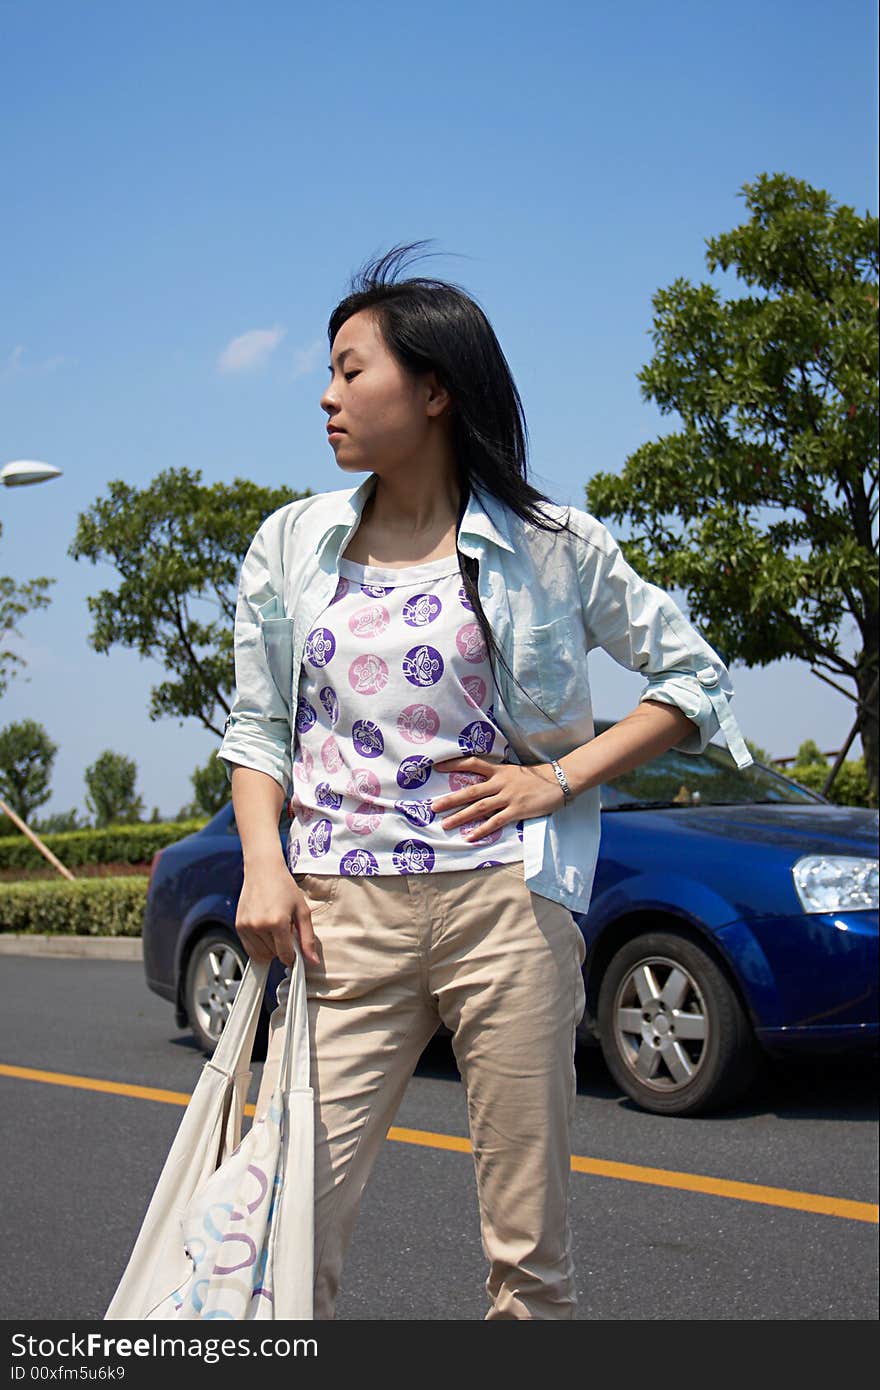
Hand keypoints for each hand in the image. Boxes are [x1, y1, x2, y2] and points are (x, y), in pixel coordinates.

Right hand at [235, 862, 321, 967]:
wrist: (263, 870)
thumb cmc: (284, 887)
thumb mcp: (302, 911)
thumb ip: (308, 938)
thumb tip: (313, 961)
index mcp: (277, 922)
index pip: (285, 955)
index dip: (292, 956)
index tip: (295, 952)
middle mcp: (259, 926)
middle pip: (273, 955)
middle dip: (281, 948)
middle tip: (285, 931)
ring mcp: (247, 926)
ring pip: (260, 954)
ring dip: (269, 948)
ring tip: (274, 928)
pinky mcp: (239, 926)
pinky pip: (249, 948)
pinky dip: (258, 945)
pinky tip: (264, 929)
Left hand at [431, 756, 564, 841]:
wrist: (560, 780)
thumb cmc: (537, 777)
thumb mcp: (515, 771)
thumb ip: (499, 776)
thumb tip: (483, 783)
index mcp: (499, 770)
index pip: (472, 764)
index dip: (454, 764)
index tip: (436, 767)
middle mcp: (500, 783)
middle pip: (470, 791)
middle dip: (450, 799)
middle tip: (433, 806)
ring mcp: (508, 797)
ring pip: (479, 808)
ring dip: (461, 817)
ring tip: (445, 824)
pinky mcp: (517, 810)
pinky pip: (495, 822)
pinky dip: (481, 830)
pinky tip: (470, 837)